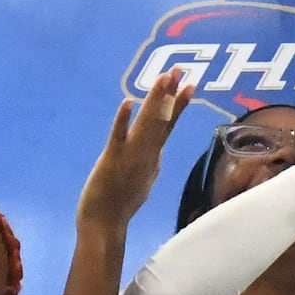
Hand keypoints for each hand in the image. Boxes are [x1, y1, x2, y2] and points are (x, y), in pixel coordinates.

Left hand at [80, 70, 194, 230]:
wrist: (105, 225)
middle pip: (162, 119)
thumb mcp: (143, 179)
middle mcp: (146, 154)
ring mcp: (130, 157)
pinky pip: (118, 138)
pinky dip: (124, 121)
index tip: (189, 85)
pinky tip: (128, 103)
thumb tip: (159, 149)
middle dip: (170, 93)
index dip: (178, 104)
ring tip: (163, 78)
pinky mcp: (112, 161)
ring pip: (146, 124)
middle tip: (179, 69)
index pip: (168, 125)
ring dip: (155, 101)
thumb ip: (152, 161)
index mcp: (153, 157)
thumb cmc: (121, 204)